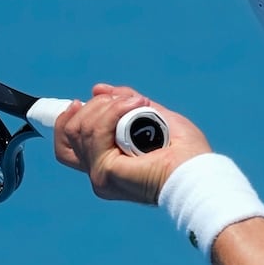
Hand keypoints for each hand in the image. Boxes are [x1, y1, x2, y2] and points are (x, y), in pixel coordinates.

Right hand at [53, 83, 211, 203]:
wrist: (198, 171)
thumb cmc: (185, 151)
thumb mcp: (153, 116)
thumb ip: (125, 103)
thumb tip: (98, 89)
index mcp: (107, 164)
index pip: (66, 146)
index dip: (65, 121)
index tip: (78, 101)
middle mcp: (98, 173)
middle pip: (70, 133)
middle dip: (94, 108)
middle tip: (127, 100)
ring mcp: (100, 175)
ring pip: (82, 129)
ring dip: (109, 107)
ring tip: (137, 103)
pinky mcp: (105, 172)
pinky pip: (96, 133)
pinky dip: (114, 113)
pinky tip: (134, 105)